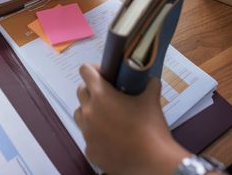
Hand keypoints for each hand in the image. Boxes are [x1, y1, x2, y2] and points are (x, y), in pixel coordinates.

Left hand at [74, 64, 188, 174]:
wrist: (152, 162)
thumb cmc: (151, 128)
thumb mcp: (152, 99)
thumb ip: (149, 84)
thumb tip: (151, 79)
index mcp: (101, 95)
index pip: (85, 71)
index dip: (94, 69)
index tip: (105, 74)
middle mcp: (89, 112)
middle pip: (81, 92)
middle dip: (92, 89)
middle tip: (108, 94)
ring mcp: (87, 132)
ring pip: (80, 114)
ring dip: (89, 111)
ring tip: (107, 115)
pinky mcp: (89, 150)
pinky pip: (88, 136)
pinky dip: (96, 133)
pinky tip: (111, 137)